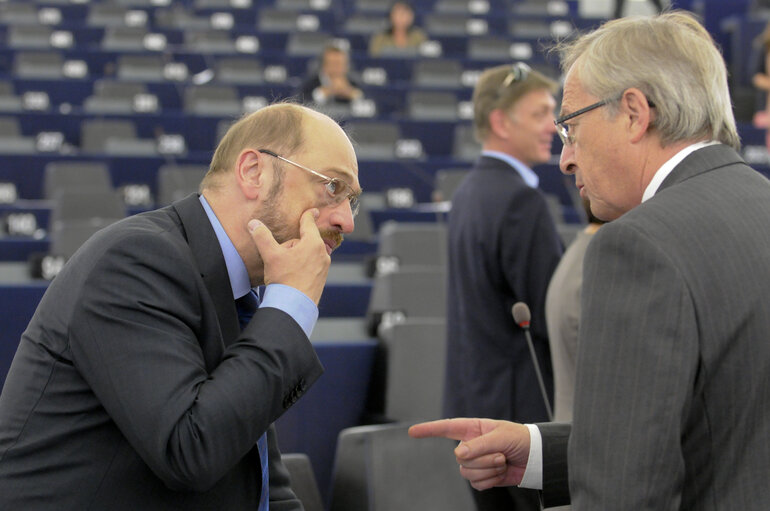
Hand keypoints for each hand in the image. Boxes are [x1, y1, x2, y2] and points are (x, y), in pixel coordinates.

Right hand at [248, 208, 329, 303]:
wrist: (294, 306)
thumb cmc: (285, 279)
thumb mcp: (271, 255)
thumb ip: (262, 237)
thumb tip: (253, 224)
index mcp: (313, 243)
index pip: (309, 223)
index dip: (309, 215)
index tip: (314, 210)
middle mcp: (323, 254)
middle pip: (305, 241)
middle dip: (292, 245)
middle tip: (281, 257)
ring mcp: (324, 267)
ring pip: (307, 254)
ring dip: (296, 257)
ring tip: (285, 270)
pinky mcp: (321, 279)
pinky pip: (310, 266)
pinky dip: (301, 268)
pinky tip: (291, 278)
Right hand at [408, 418, 530, 489]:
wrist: (536, 459)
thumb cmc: (521, 440)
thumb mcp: (501, 436)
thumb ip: (478, 445)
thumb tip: (458, 454)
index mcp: (473, 429)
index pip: (446, 428)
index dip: (429, 429)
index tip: (413, 431)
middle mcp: (471, 445)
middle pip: (460, 457)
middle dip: (483, 459)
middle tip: (501, 454)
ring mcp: (476, 462)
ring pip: (467, 472)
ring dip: (489, 470)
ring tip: (503, 462)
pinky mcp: (483, 477)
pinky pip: (477, 484)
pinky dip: (491, 480)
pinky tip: (502, 473)